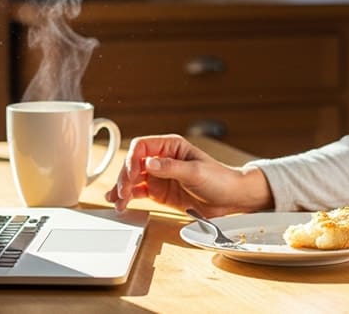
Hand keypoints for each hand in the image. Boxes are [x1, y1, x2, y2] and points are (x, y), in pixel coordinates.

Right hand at [104, 134, 272, 215]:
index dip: (132, 159)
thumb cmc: (220, 179)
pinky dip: (128, 197)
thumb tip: (149, 163)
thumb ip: (172, 168)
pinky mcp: (160, 192)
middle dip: (124, 177)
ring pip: (133, 179)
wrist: (232, 199)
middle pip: (133, 164)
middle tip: (122, 192)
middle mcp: (162, 159)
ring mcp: (160, 176)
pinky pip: (139, 192)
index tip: (131, 174)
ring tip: (117, 202)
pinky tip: (120, 202)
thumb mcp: (196, 172)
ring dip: (122, 189)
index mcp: (171, 147)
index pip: (142, 146)